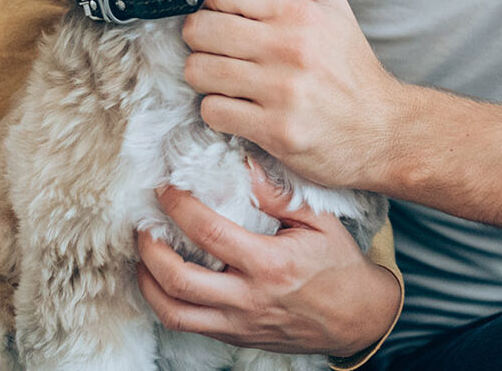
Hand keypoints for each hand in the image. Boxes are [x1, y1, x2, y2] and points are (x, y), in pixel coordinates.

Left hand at [136, 165, 400, 356]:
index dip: (179, 208)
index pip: (209, 234)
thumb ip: (279, 195)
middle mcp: (248, 299)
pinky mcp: (235, 337)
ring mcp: (238, 323)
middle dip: (150, 247)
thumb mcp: (320, 222)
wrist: (357, 319)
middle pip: (178, 279)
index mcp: (270, 265)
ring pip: (173, 312)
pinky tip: (161, 279)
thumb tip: (244, 163)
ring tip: (144, 253)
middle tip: (144, 223)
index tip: (165, 188)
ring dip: (148, 281)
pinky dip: (165, 301)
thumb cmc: (339, 267)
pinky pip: (188, 325)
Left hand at [182, 0, 407, 189]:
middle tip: (213, 49)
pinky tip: (235, 109)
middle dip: (198, 39)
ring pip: (199, 71)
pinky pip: (213, 112)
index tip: (210, 11)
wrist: (384, 131)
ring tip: (223, 80)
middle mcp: (287, 47)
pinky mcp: (274, 129)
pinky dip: (217, 111)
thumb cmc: (355, 74)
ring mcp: (280, 91)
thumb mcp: (341, 17)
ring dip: (204, 77)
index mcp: (298, 14)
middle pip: (200, 30)